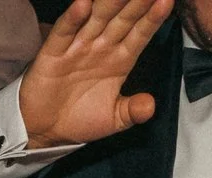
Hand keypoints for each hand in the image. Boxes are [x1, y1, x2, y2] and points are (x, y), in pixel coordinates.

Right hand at [18, 0, 172, 148]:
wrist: (44, 130)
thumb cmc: (80, 119)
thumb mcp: (113, 119)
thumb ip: (132, 111)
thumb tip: (150, 106)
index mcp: (119, 60)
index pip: (140, 34)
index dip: (153, 18)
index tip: (166, 1)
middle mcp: (101, 47)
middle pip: (122, 19)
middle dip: (136, 1)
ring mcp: (77, 47)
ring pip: (97, 18)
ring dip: (110, 3)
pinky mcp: (53, 52)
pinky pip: (64, 32)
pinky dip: (73, 18)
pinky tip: (83, 4)